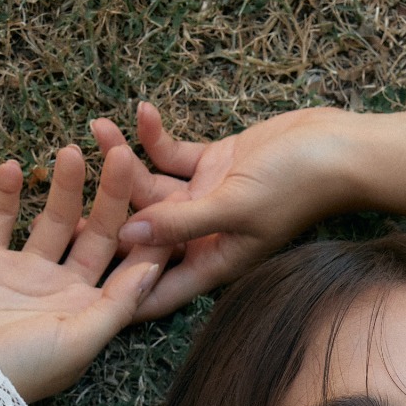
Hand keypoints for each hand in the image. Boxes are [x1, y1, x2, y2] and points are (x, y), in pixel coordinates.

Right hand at [0, 145, 171, 401]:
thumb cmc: (24, 369)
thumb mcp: (79, 341)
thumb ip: (116, 304)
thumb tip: (153, 268)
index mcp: (91, 309)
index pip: (128, 265)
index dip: (147, 233)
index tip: (168, 196)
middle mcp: (63, 288)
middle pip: (95, 232)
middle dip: (110, 195)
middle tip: (121, 154)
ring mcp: (24, 272)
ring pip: (52, 219)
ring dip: (63, 186)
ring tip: (70, 151)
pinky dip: (4, 194)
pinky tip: (13, 166)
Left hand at [89, 102, 355, 316]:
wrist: (336, 147)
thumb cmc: (296, 186)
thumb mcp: (235, 206)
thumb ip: (180, 222)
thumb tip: (128, 237)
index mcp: (210, 262)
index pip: (157, 290)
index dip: (120, 293)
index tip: (76, 293)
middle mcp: (203, 238)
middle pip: (144, 234)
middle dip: (110, 212)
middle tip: (68, 185)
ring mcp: (205, 201)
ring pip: (151, 189)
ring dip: (126, 161)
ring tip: (99, 129)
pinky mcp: (212, 167)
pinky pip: (171, 156)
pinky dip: (154, 137)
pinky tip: (139, 111)